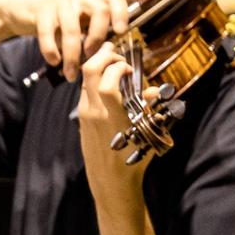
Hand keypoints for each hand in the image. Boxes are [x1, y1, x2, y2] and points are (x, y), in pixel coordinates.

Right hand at [0, 0, 130, 81]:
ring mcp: (61, 0)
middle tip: (90, 56)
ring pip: (73, 28)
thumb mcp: (77, 21)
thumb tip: (106, 57)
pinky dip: (51, 50)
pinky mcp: (42, 10)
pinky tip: (53, 61)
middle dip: (98, 37)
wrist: (22, 9)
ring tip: (70, 73)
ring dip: (72, 55)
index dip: (121, 13)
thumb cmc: (55, 20)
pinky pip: (48, 32)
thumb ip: (91, 31)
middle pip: (100, 11)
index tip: (120, 32)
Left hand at [76, 45, 153, 185]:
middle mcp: (95, 113)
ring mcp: (85, 115)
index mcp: (113, 117)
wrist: (109, 180)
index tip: (131, 68)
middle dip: (103, 55)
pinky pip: (84, 91)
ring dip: (98, 66)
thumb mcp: (148, 135)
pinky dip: (95, 79)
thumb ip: (151, 110)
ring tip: (113, 61)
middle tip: (117, 53)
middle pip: (89, 72)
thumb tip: (153, 91)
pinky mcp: (81, 118)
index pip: (108, 83)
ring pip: (85, 80)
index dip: (119, 67)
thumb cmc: (133, 160)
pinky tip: (107, 79)